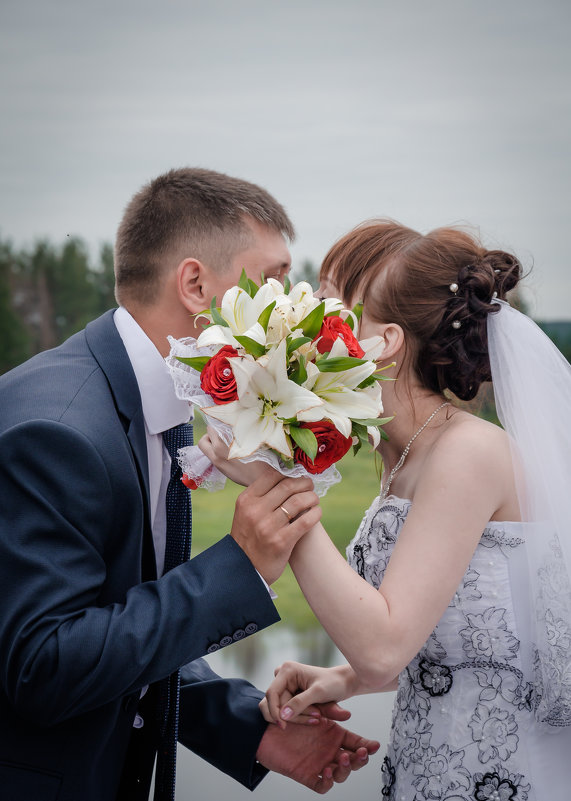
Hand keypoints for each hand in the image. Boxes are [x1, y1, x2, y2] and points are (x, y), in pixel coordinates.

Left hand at [198, 426, 275, 485]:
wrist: (262, 479)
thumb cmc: (260, 459)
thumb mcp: (250, 442)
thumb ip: (237, 433)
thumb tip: (232, 426)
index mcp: (221, 447)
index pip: (210, 431)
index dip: (216, 425)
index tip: (222, 424)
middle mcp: (216, 456)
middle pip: (202, 442)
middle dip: (208, 436)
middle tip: (219, 434)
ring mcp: (218, 465)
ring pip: (206, 451)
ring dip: (212, 445)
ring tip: (225, 443)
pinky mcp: (222, 471)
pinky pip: (214, 458)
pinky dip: (217, 453)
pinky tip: (230, 452)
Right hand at [231, 473, 320, 584]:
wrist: (244, 569)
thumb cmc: (248, 538)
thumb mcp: (245, 513)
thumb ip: (260, 497)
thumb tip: (285, 478)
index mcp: (246, 500)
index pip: (272, 476)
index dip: (288, 474)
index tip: (297, 477)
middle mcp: (255, 511)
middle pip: (287, 486)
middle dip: (304, 483)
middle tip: (310, 486)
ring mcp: (268, 526)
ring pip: (298, 502)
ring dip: (312, 497)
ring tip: (314, 499)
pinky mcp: (281, 541)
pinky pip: (305, 521)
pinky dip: (315, 514)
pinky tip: (317, 513)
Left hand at [256, 716, 379, 792]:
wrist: (266, 727)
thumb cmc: (290, 716)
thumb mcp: (312, 710)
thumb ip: (328, 711)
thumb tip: (346, 714)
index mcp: (334, 736)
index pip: (356, 744)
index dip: (366, 747)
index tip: (375, 745)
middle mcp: (329, 752)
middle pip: (352, 762)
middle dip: (359, 760)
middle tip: (360, 753)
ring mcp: (319, 764)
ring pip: (339, 775)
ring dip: (345, 770)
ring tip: (343, 759)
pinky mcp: (306, 775)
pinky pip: (320, 785)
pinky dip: (326, 782)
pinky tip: (326, 771)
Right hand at [261, 662, 357, 725]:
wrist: (343, 684)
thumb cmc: (333, 684)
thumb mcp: (318, 693)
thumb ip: (300, 703)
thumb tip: (282, 715)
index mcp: (287, 670)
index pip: (272, 693)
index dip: (275, 711)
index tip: (283, 726)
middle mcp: (283, 676)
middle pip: (277, 703)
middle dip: (293, 714)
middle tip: (316, 717)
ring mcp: (286, 685)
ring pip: (281, 709)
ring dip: (297, 717)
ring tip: (317, 717)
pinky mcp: (289, 694)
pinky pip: (287, 710)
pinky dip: (298, 717)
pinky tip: (313, 718)